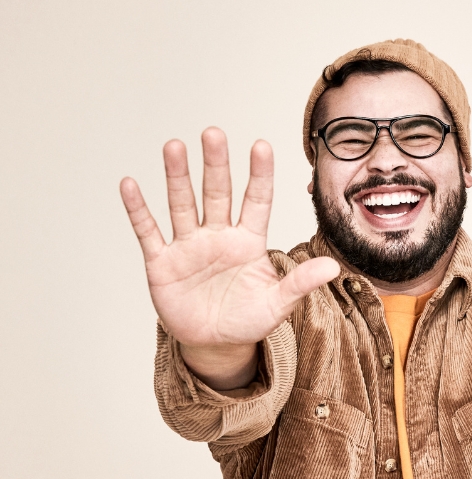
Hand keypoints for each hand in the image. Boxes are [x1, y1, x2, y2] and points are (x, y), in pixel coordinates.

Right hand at [120, 128, 338, 386]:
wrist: (215, 345)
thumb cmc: (248, 320)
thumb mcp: (278, 304)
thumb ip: (301, 282)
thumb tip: (333, 266)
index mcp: (249, 241)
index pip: (257, 200)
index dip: (259, 174)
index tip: (261, 145)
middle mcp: (219, 236)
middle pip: (218, 193)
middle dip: (216, 164)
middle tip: (214, 133)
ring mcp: (189, 246)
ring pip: (183, 204)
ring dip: (177, 176)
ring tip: (174, 146)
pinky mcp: (163, 262)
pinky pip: (148, 232)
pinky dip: (138, 210)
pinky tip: (130, 185)